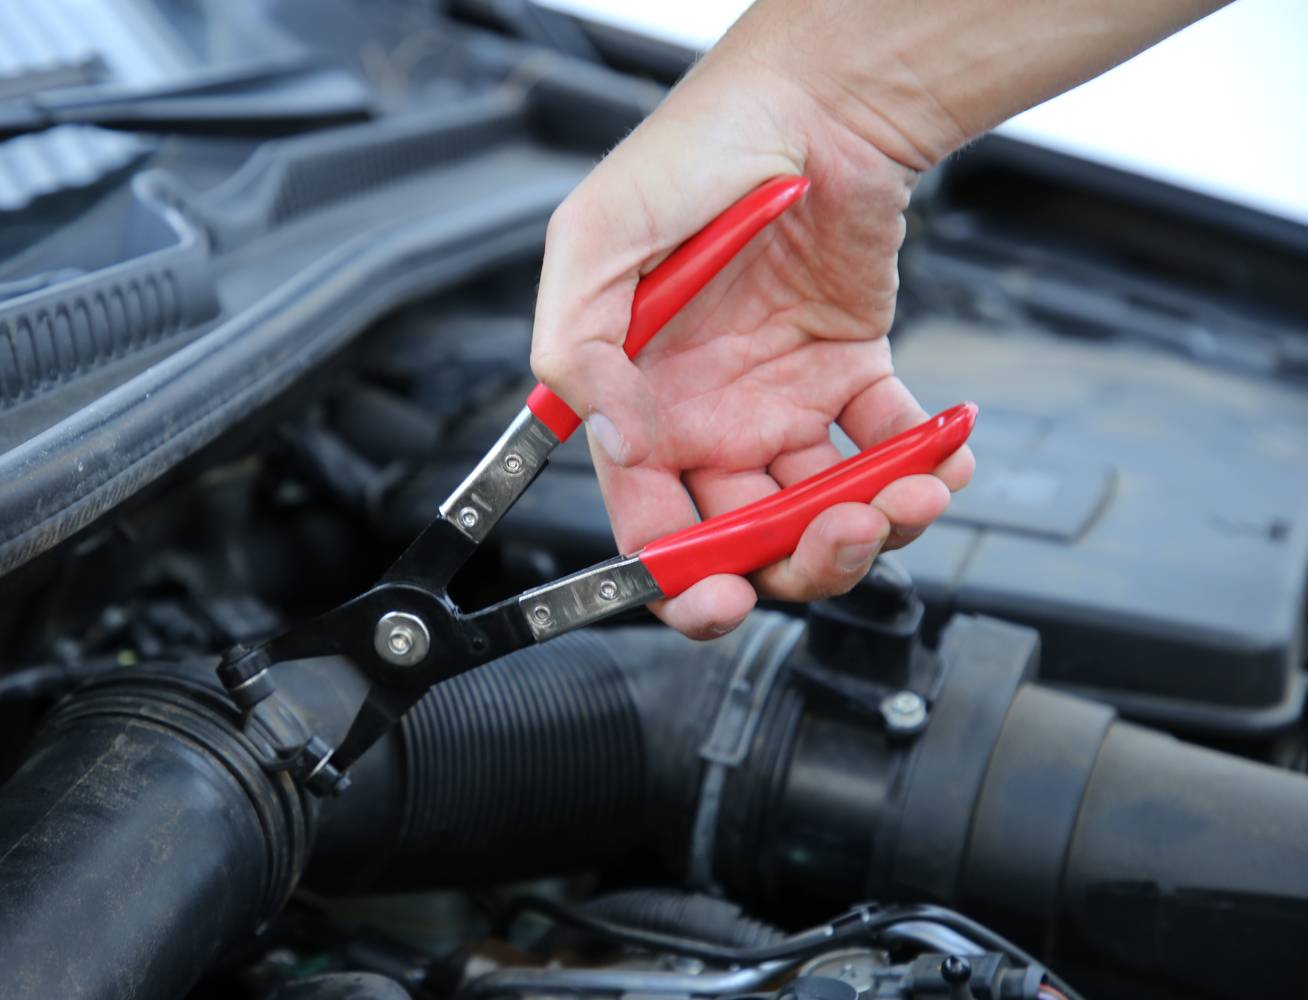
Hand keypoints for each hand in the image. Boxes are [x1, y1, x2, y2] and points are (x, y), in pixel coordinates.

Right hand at [529, 44, 972, 638]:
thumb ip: (575, 350)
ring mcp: (783, 400)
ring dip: (871, 523)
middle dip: (794, 560)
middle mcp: (710, 416)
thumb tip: (612, 440)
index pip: (649, 521)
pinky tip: (938, 457)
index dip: (679, 578)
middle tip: (834, 535)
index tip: (718, 598)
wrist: (812, 101)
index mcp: (640, 402)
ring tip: (907, 493)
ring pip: (821, 507)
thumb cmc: (696, 153)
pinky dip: (923, 465)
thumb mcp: (595, 239)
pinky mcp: (853, 373)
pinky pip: (888, 444)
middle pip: (746, 537)